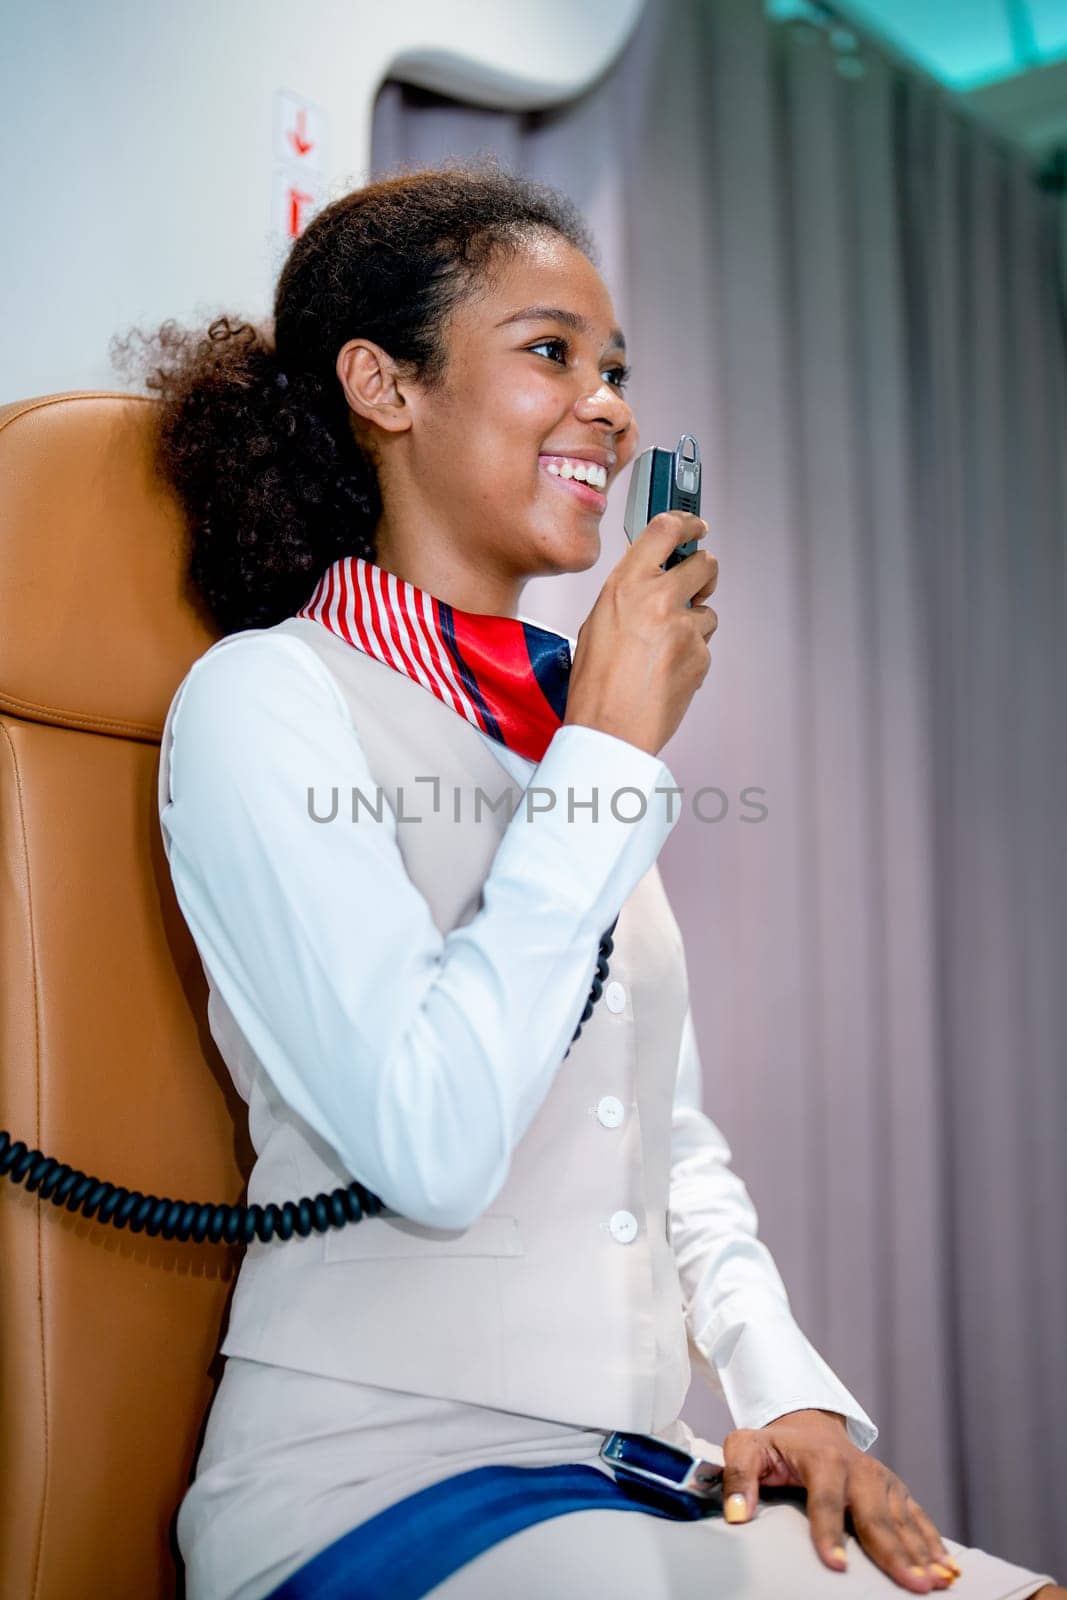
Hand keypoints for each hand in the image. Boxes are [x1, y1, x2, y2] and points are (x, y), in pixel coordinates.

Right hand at [563, 511, 717, 757]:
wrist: (609, 729)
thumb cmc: (595, 684)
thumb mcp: (598, 622)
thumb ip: (628, 594)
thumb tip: (650, 581)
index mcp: (626, 584)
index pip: (665, 529)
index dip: (686, 521)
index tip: (696, 525)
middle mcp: (658, 597)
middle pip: (704, 563)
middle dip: (704, 573)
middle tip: (697, 585)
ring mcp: (684, 626)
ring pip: (708, 611)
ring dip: (694, 624)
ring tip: (663, 651)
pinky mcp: (700, 654)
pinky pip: (704, 645)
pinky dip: (691, 656)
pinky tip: (666, 672)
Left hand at [720, 1408, 963, 1591]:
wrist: (809, 1425)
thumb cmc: (775, 1446)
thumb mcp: (747, 1448)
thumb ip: (738, 1476)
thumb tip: (735, 1516)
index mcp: (821, 1459)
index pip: (825, 1500)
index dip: (829, 1533)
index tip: (836, 1566)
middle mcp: (858, 1468)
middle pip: (875, 1515)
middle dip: (893, 1552)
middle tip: (912, 1586)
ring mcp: (881, 1478)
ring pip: (902, 1519)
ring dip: (921, 1553)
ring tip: (935, 1583)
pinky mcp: (896, 1489)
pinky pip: (918, 1517)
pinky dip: (934, 1543)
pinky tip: (948, 1569)